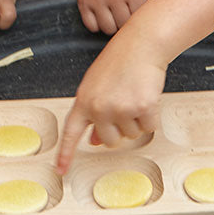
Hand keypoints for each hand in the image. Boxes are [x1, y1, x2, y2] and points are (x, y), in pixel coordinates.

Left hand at [56, 29, 166, 172]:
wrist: (141, 44)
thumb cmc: (120, 61)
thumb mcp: (98, 86)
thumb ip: (94, 112)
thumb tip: (96, 141)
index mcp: (84, 100)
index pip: (71, 132)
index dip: (66, 153)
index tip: (61, 171)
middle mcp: (99, 107)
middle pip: (111, 141)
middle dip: (120, 128)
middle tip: (124, 103)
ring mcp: (121, 108)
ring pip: (132, 135)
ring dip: (137, 119)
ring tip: (134, 94)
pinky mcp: (142, 108)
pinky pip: (149, 127)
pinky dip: (152, 116)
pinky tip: (147, 96)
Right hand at [76, 0, 164, 34]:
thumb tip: (170, 15)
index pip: (139, 19)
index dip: (141, 18)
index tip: (139, 12)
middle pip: (124, 26)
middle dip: (127, 22)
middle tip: (127, 12)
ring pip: (108, 29)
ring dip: (113, 25)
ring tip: (116, 13)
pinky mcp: (83, 2)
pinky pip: (92, 27)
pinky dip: (98, 24)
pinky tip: (103, 13)